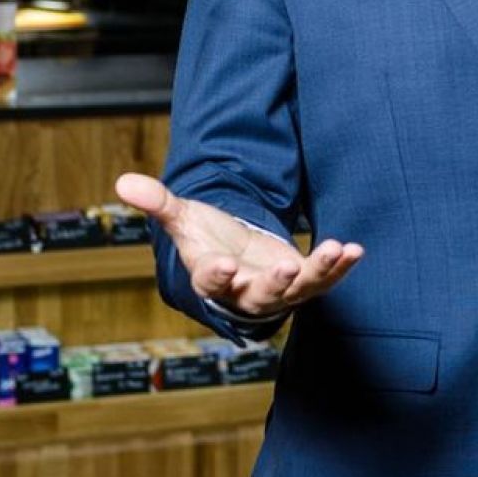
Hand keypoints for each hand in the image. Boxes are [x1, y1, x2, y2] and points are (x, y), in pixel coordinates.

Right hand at [115, 172, 363, 317]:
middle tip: (287, 267)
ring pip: (299, 289)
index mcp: (213, 277)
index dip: (217, 275)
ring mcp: (278, 289)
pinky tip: (355, 250)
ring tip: (335, 249)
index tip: (225, 265)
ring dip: (318, 272)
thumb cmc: (208, 239)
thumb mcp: (184, 218)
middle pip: (260, 294)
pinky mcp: (303, 282)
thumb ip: (159, 203)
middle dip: (275, 282)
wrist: (236, 257)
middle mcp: (246, 289)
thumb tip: (122, 182)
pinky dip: (340, 267)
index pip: (211, 281)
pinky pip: (324, 280)